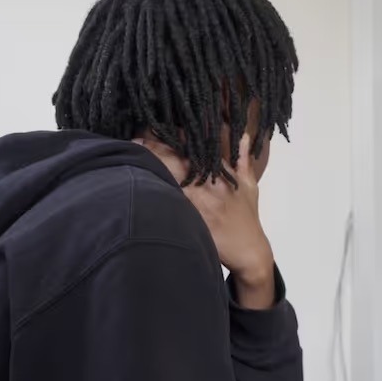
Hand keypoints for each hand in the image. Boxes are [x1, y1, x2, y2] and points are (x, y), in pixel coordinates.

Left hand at [135, 134, 275, 308]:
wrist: (249, 251)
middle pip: (178, 160)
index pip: (194, 148)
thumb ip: (243, 159)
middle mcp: (209, 184)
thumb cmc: (248, 218)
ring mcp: (200, 201)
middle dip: (155, 149)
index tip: (155, 129)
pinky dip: (157, 191)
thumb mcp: (250, 186)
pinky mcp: (193, 219)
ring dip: (151, 167)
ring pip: (171, 178)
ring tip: (132, 155)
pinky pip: (171, 202)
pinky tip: (140, 184)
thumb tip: (242, 136)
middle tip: (135, 140)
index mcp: (220, 173)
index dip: (174, 138)